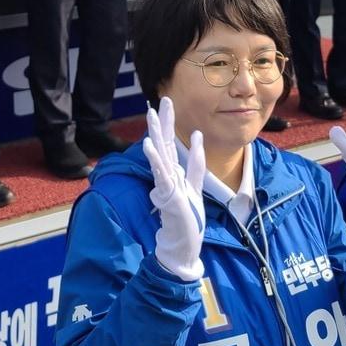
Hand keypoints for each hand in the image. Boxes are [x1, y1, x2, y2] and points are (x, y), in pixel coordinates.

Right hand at [142, 97, 206, 280]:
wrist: (183, 245)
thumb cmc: (187, 217)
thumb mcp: (196, 184)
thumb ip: (196, 162)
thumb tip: (196, 135)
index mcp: (174, 172)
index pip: (170, 143)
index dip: (169, 123)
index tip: (167, 102)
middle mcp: (168, 176)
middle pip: (164, 144)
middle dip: (163, 122)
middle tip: (162, 100)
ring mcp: (166, 185)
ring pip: (160, 155)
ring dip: (155, 135)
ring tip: (151, 116)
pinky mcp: (168, 196)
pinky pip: (161, 175)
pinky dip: (155, 159)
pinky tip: (149, 145)